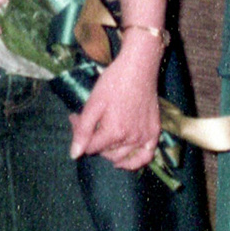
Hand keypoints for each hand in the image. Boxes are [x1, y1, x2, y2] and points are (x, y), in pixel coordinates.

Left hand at [69, 35, 164, 170]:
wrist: (139, 68)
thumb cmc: (114, 82)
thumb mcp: (93, 103)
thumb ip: (83, 130)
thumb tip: (75, 154)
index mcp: (114, 132)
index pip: (90, 148)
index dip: (79, 135)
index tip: (75, 118)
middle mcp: (130, 139)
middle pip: (105, 152)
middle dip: (92, 141)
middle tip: (86, 123)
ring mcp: (144, 137)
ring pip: (121, 156)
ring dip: (108, 151)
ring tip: (102, 136)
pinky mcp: (154, 132)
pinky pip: (146, 156)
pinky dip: (135, 162)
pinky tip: (123, 161)